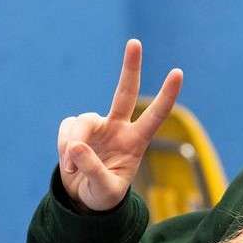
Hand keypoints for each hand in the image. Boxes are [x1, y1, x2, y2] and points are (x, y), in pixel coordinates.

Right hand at [57, 38, 183, 211]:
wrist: (83, 200)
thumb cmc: (103, 196)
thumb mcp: (104, 190)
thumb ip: (93, 170)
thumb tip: (76, 147)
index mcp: (136, 142)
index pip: (154, 116)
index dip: (166, 96)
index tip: (178, 72)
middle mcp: (118, 128)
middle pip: (125, 92)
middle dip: (130, 67)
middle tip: (135, 42)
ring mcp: (97, 126)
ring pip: (82, 121)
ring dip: (73, 144)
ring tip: (73, 168)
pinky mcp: (76, 129)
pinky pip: (67, 129)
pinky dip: (64, 146)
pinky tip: (68, 164)